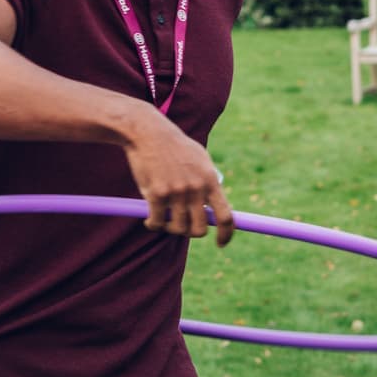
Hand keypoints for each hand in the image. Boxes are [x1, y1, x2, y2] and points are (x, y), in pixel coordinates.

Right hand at [122, 109, 234, 246]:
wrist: (149, 133)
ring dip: (170, 228)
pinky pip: (157, 223)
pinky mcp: (157, 194)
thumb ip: (209, 183)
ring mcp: (177, 192)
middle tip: (182, 225)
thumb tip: (216, 210)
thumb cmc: (175, 147)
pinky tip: (149, 220)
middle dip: (191, 232)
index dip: (227, 235)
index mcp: (210, 180)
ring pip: (177, 229)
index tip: (222, 244)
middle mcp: (196, 188)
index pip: (226, 216)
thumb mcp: (200, 159)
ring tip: (163, 218)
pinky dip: (153, 225)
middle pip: (200, 229)